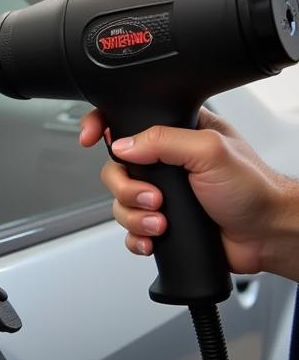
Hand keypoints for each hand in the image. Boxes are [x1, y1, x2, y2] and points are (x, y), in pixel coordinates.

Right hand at [79, 107, 298, 279]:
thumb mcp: (210, 151)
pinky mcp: (161, 222)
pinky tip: (154, 238)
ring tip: (162, 223)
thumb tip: (124, 145)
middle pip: (115, 168)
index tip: (91, 138)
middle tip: (153, 198)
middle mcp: (166, 162)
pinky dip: (137, 237)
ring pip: (120, 202)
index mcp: (177, 133)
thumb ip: (164, 140)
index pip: (128, 120)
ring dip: (135, 217)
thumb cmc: (254, 189)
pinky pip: (130, 230)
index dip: (102, 126)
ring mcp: (163, 193)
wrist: (267, 235)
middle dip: (127, 189)